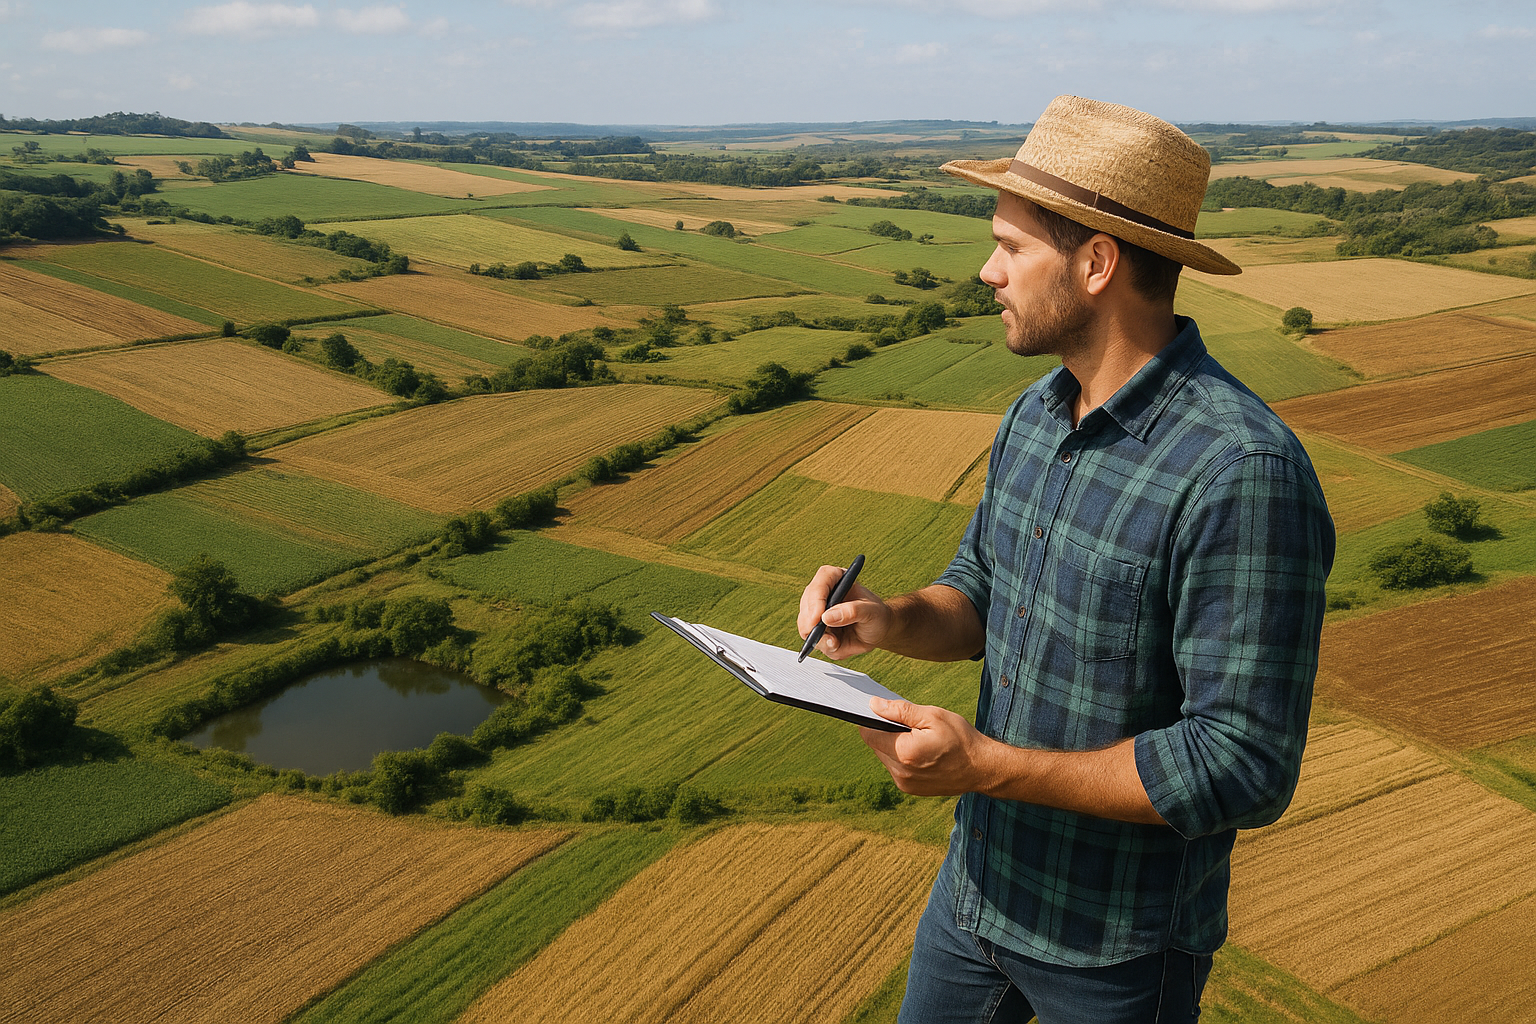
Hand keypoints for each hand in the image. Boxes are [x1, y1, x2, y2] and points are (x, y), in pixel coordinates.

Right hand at [797, 564, 891, 659]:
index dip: (817, 598)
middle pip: (807, 603)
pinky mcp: (816, 627)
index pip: (822, 579)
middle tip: (828, 637)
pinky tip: (836, 644)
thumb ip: (853, 611)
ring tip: (837, 643)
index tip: (818, 617)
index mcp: (838, 579)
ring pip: (805, 623)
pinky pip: (810, 638)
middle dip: (813, 623)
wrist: (878, 631)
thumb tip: (827, 617)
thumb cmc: (876, 615)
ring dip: (819, 637)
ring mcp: (817, 610)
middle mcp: (824, 593)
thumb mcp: (872, 612)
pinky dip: (822, 645)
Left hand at [859, 697, 990, 796]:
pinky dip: (902, 758)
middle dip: (885, 732)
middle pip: (876, 746)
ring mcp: (904, 783)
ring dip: (894, 746)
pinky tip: (921, 752)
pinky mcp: (910, 789)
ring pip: (884, 757)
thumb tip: (873, 705)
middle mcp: (900, 771)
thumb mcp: (932, 716)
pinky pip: (895, 768)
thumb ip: (900, 710)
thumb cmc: (960, 738)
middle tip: (909, 725)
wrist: (982, 768)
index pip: (868, 733)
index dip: (872, 720)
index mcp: (904, 751)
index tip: (883, 712)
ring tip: (917, 739)